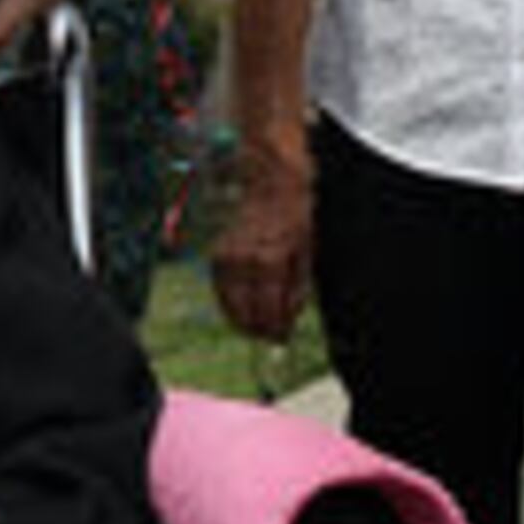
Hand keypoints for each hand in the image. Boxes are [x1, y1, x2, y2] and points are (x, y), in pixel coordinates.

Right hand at [207, 159, 312, 343]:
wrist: (271, 185)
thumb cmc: (294, 219)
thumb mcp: (306, 255)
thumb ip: (296, 293)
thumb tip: (287, 323)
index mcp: (271, 263)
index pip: (268, 313)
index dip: (275, 332)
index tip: (281, 338)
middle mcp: (246, 263)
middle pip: (247, 315)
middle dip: (259, 331)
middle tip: (270, 336)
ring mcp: (228, 259)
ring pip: (230, 307)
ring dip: (243, 322)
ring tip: (256, 326)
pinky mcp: (217, 255)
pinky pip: (220, 292)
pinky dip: (230, 306)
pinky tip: (242, 309)